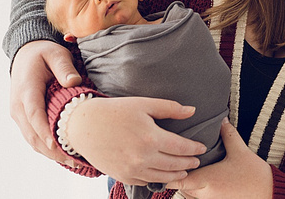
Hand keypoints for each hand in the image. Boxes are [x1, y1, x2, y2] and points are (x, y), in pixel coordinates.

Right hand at [9, 40, 82, 163]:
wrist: (25, 54)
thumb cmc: (43, 54)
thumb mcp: (55, 54)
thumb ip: (64, 68)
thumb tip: (73, 82)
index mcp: (26, 90)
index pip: (34, 115)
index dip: (44, 131)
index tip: (57, 145)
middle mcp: (18, 106)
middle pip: (32, 134)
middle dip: (52, 150)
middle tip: (75, 160)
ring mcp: (18, 114)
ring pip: (31, 139)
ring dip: (49, 153)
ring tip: (73, 161)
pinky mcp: (22, 118)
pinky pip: (32, 136)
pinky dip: (45, 147)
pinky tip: (62, 154)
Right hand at [66, 96, 206, 186]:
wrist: (83, 126)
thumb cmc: (114, 111)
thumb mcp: (143, 103)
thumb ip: (169, 108)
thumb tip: (192, 110)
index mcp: (151, 137)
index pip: (181, 147)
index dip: (194, 149)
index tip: (202, 148)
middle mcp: (143, 157)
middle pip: (174, 165)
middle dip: (188, 163)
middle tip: (196, 161)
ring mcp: (132, 169)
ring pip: (161, 177)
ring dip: (175, 175)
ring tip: (183, 171)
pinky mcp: (122, 176)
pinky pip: (144, 182)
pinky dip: (156, 180)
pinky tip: (162, 176)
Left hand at [166, 119, 271, 198]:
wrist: (269, 194)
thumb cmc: (255, 176)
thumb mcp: (241, 151)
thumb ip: (228, 134)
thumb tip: (222, 119)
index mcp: (207, 180)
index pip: (177, 180)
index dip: (168, 173)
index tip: (167, 163)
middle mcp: (204, 195)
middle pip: (180, 189)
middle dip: (178, 176)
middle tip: (176, 161)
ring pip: (189, 196)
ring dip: (188, 186)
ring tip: (189, 171)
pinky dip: (197, 193)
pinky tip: (203, 184)